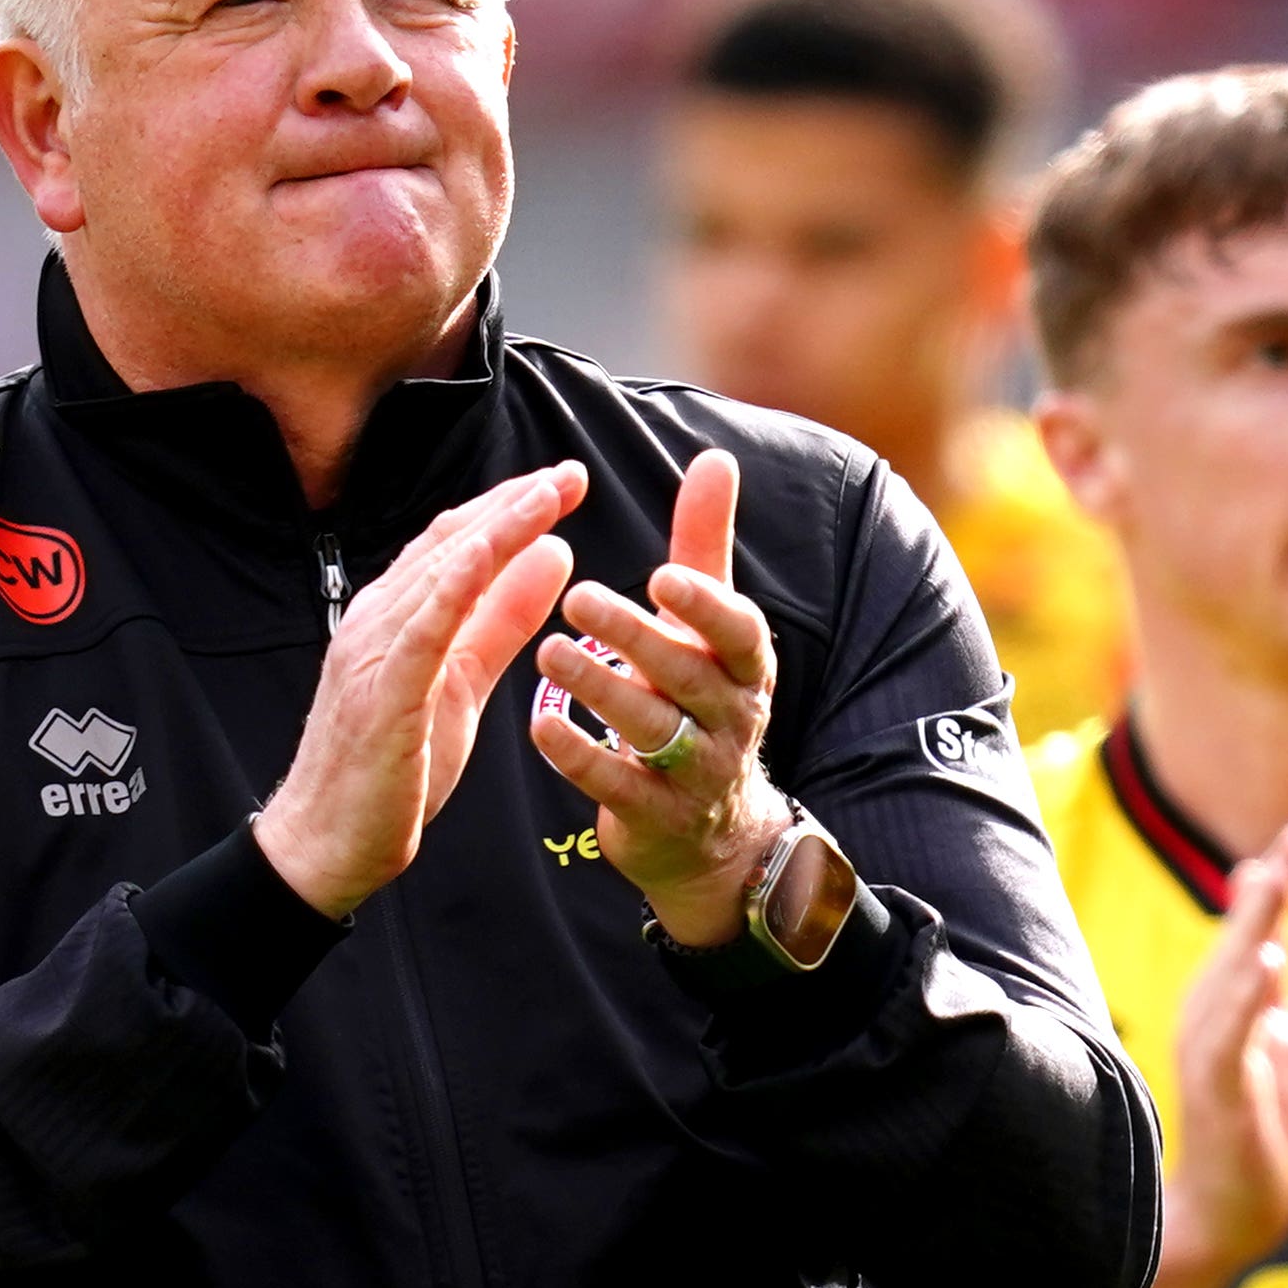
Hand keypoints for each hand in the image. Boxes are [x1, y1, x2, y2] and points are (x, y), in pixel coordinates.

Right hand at [252, 468, 582, 918]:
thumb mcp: (464, 681)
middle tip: (570, 473)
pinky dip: (450, 585)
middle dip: (512, 503)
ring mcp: (372, 651)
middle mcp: (379, 619)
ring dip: (494, 528)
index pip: (459, 544)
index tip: (564, 482)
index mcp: (400, 615)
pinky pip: (418, 629)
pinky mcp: (378, 692)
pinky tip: (487, 554)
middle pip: (450, 544)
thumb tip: (552, 556)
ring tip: (546, 495)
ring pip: (437, 573)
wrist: (329, 842)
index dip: (511, 508)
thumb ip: (503, 620)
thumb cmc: (394, 767)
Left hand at [530, 450, 792, 946]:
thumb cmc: (697, 698)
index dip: (706, 606)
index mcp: (745, 667)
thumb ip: (705, 544)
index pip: (739, 633)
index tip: (663, 576)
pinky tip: (541, 724)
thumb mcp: (708, 627)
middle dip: (636, 637)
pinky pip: (618, 787)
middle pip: (687, 677)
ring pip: (652, 730)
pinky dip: (579, 757)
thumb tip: (716, 457)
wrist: (709, 830)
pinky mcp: (657, 817)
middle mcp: (731, 719)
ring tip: (547, 650)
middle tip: (578, 599)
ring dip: (600, 689)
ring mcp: (697, 774)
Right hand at [1161, 821, 1287, 1287]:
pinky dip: (1246, 999)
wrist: (1232, 1212)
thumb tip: (1270, 899)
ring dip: (1253, 929)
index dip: (1279, 882)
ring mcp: (1209, 1053)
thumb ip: (1272, 967)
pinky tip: (1271, 965)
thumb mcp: (1274, 1027)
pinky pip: (1229, 1039)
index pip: (1256, 929)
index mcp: (1225, 998)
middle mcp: (1209, 1015)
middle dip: (1272, 889)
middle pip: (1243, 941)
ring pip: (1231, 980)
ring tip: (1277, 882)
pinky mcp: (1217, 1093)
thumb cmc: (1256, 1119)